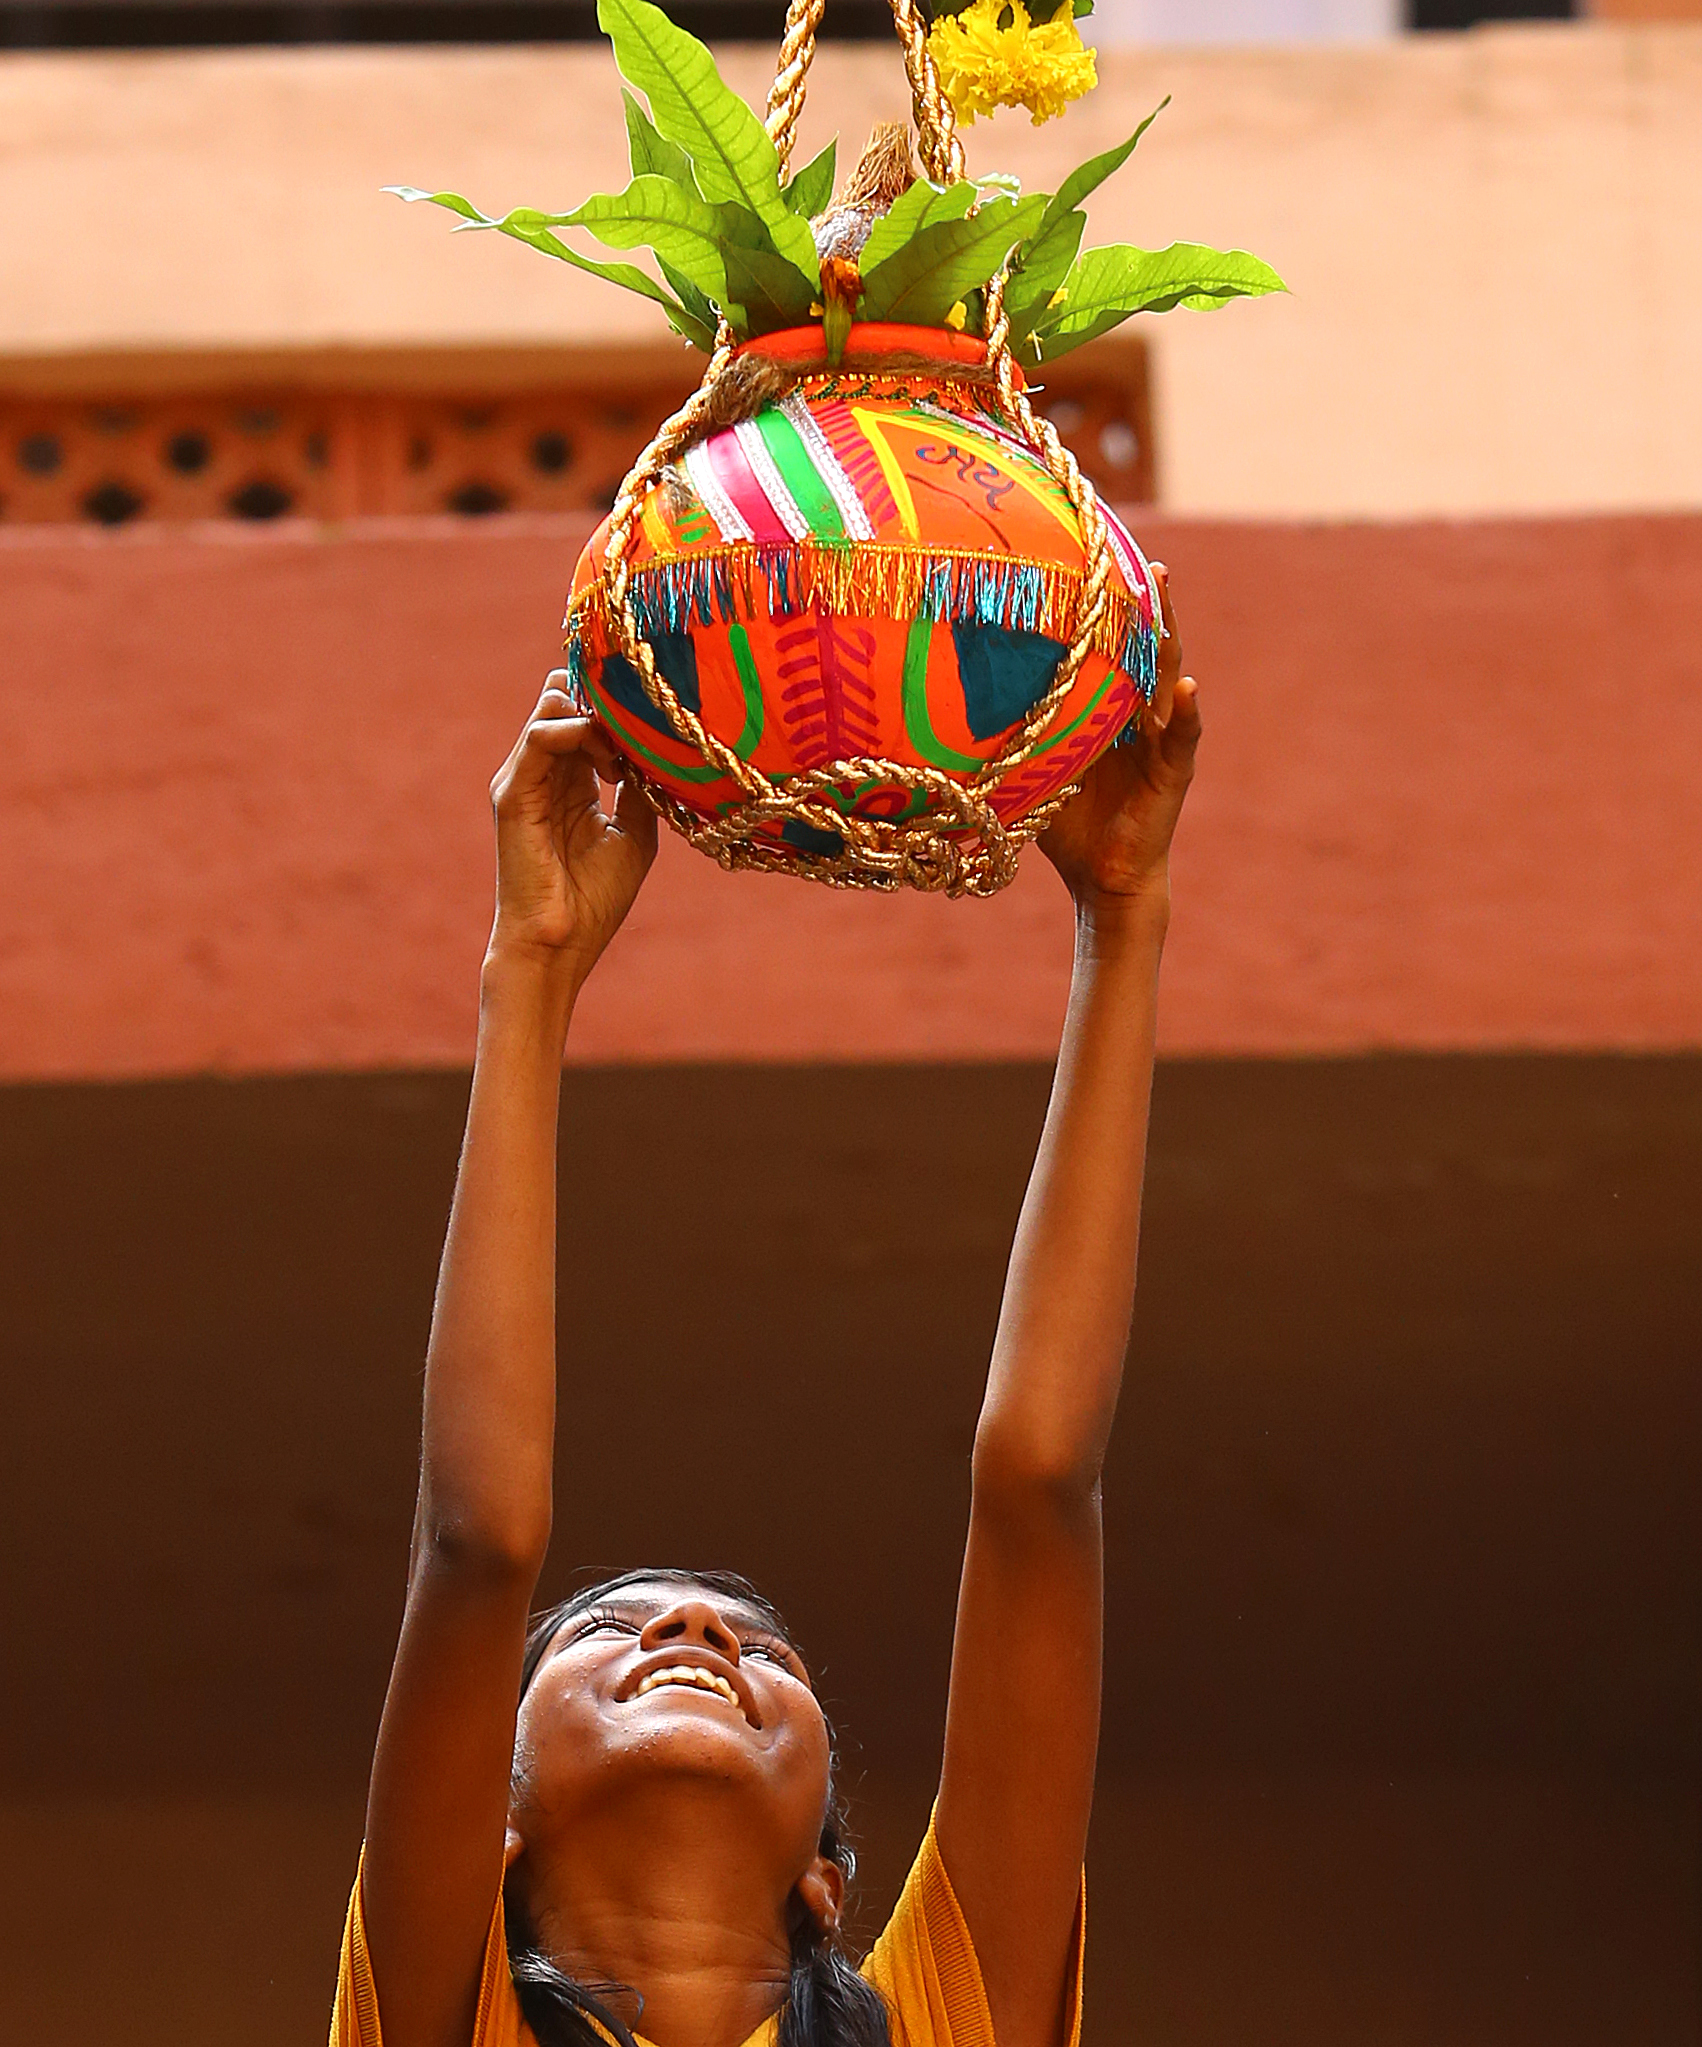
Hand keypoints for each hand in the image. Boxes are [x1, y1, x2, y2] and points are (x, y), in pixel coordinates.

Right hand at [486, 676, 657, 979]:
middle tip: (637, 737)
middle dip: (606, 703)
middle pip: (566, 696)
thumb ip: (640, 787)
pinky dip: (578, 734)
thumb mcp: (635, 833)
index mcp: (571, 781)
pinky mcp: (512, 792)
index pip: (585, 713)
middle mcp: (544, 772)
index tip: (654, 731)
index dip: (617, 707)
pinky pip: (539, 735)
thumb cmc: (595, 899)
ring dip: (596, 720)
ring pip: (553, 705)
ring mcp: (524, 778)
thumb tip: (658, 749)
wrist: (561, 944)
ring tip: (621, 761)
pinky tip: (608, 767)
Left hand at [1038, 565, 1199, 920]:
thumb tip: (954, 708)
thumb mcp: (1036, 769)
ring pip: (1169, 677)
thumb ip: (1014, 738)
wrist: (1101, 880)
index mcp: (1109, 712)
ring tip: (1165, 596)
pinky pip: (1183, 736)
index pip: (1112, 651)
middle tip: (1146, 563)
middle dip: (1147, 605)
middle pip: (1147, 650)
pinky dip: (1187, 711)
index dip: (1110, 612)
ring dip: (1168, 636)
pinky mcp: (1174, 772)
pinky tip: (1187, 687)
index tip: (1096, 565)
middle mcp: (1140, 717)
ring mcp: (1162, 740)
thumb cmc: (1067, 827)